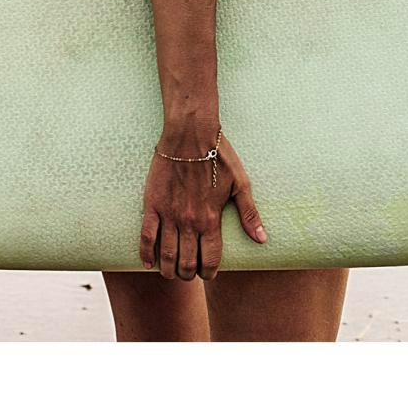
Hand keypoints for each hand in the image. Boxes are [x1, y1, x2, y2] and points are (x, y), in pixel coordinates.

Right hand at [139, 132, 266, 280]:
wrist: (190, 133)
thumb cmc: (218, 155)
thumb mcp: (240, 183)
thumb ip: (249, 213)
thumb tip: (262, 239)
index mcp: (211, 219)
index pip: (209, 260)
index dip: (209, 273)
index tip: (208, 273)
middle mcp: (189, 221)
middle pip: (186, 263)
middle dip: (189, 274)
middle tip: (189, 273)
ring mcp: (169, 214)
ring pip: (166, 254)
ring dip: (169, 270)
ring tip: (172, 273)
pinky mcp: (153, 203)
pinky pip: (146, 235)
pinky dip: (146, 253)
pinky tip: (149, 263)